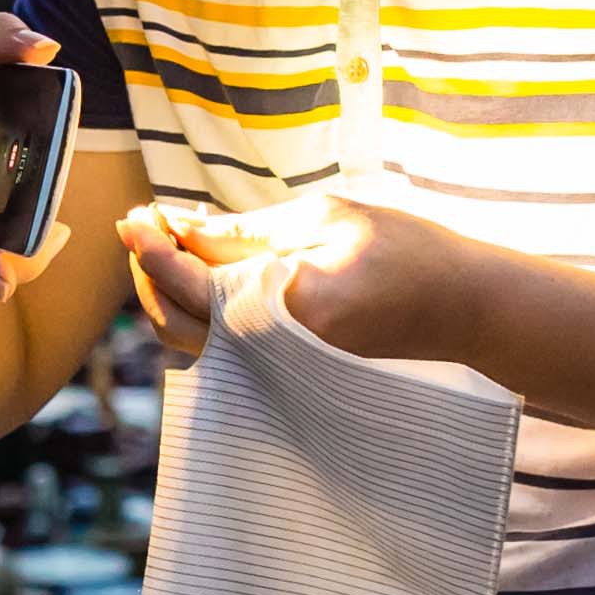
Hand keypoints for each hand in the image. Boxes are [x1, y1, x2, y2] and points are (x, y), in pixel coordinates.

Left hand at [120, 195, 499, 368]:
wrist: (463, 309)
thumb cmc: (405, 251)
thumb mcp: (324, 218)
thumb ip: (244, 231)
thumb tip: (178, 227)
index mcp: (286, 310)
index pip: (190, 284)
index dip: (150, 248)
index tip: (131, 216)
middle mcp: (274, 354)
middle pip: (176, 321)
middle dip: (151, 272)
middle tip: (146, 225)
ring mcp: (279, 374)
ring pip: (193, 343)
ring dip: (169, 294)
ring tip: (172, 242)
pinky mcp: (286, 377)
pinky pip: (221, 350)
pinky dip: (199, 314)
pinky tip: (205, 273)